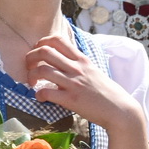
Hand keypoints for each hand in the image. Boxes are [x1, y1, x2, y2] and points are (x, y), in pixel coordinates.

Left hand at [26, 35, 140, 130]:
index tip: (37, 51)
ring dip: (31, 75)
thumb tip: (64, 60)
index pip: (57, 39)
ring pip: (43, 70)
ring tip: (32, 83)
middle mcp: (76, 68)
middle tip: (29, 67)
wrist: (119, 109)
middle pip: (45, 51)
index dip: (41, 43)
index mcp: (81, 59)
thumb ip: (78, 64)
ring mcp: (73, 83)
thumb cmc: (106, 92)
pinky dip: (38, 94)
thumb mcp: (93, 70)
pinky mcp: (71, 99)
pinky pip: (47, 92)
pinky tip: (40, 97)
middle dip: (30, 57)